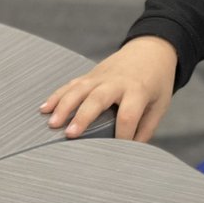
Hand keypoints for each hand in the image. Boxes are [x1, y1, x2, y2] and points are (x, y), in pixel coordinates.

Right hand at [40, 37, 177, 141]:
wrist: (151, 50)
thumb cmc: (157, 81)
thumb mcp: (160, 104)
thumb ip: (146, 128)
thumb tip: (132, 151)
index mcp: (138, 90)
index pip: (128, 115)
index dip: (122, 136)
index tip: (117, 152)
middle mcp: (117, 82)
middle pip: (97, 99)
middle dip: (83, 117)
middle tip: (70, 135)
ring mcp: (101, 76)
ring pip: (79, 89)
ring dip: (63, 106)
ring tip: (52, 124)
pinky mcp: (91, 74)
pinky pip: (71, 84)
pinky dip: (57, 95)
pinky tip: (44, 109)